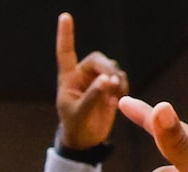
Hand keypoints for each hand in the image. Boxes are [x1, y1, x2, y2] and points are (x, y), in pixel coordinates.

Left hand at [54, 13, 128, 148]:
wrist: (86, 140)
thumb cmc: (76, 127)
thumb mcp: (81, 114)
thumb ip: (93, 96)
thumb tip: (107, 79)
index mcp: (68, 79)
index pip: (65, 52)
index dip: (66, 35)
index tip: (65, 16)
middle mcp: (83, 75)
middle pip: (99, 60)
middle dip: (108, 69)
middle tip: (113, 83)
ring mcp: (97, 80)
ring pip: (112, 68)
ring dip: (117, 80)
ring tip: (114, 98)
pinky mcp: (109, 86)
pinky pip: (120, 78)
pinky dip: (122, 86)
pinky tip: (117, 99)